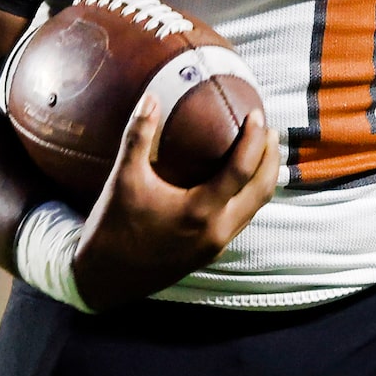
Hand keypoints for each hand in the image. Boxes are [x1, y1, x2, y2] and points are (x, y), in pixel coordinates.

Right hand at [72, 94, 280, 310]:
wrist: (105, 277)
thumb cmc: (112, 227)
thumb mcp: (122, 178)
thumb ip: (138, 136)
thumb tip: (151, 97)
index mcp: (199, 211)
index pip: (240, 170)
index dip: (253, 139)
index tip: (256, 114)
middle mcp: (216, 231)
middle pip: (262, 190)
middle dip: (271, 158)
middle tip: (268, 128)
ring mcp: (216, 245)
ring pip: (256, 208)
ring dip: (263, 178)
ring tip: (261, 150)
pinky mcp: (210, 253)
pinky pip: (241, 219)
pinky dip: (248, 195)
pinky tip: (237, 180)